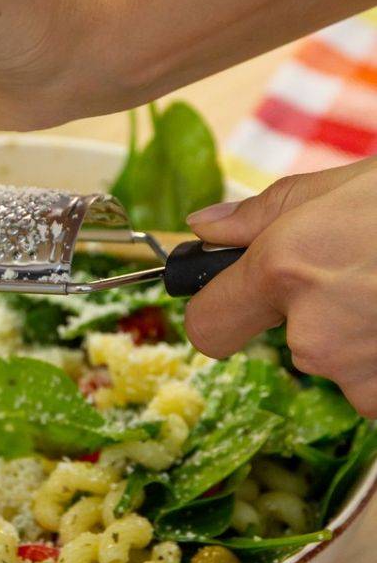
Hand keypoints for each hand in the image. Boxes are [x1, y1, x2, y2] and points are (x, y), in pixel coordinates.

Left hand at [184, 158, 376, 415]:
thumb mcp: (332, 187)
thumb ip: (258, 217)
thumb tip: (202, 231)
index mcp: (283, 271)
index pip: (207, 327)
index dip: (216, 311)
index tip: (232, 301)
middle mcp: (315, 334)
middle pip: (290, 344)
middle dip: (316, 314)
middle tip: (362, 270)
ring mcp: (365, 375)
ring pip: (344, 367)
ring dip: (364, 338)